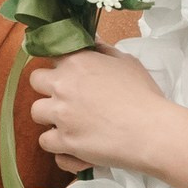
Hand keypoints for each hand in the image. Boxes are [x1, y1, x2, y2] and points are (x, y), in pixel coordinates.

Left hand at [29, 46, 173, 176]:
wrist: (152, 131)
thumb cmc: (144, 95)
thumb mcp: (126, 62)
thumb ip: (103, 49)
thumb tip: (91, 38)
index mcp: (76, 62)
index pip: (51, 55)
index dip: (59, 66)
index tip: (67, 75)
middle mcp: (62, 86)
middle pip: (35, 82)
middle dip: (48, 88)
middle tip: (65, 99)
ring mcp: (60, 115)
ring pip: (36, 113)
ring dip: (50, 117)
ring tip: (70, 124)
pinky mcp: (63, 141)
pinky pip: (47, 143)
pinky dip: (59, 148)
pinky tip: (74, 148)